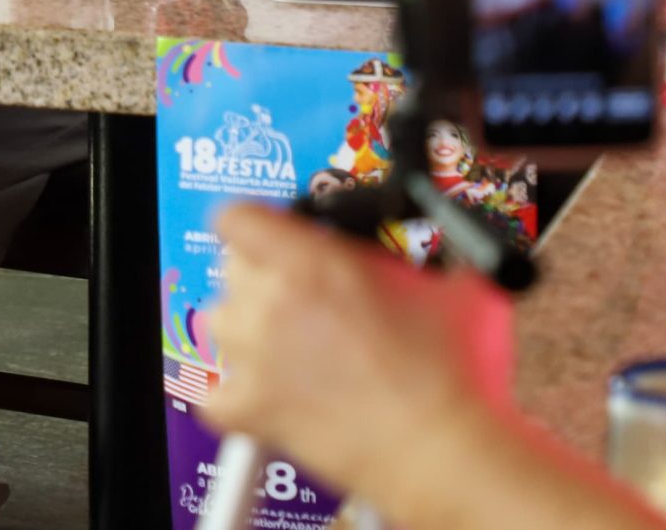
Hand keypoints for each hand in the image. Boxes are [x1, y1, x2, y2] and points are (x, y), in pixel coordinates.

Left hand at [197, 204, 512, 492]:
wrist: (441, 448)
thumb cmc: (449, 367)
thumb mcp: (436, 282)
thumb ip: (391, 256)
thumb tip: (385, 252)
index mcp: (307, 262)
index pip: (237, 218)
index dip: (254, 224)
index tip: (271, 236)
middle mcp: (269, 302)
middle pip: (233, 268)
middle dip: (262, 277)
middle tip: (302, 299)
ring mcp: (254, 357)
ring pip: (221, 323)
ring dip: (249, 330)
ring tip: (295, 349)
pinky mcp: (252, 409)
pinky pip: (216, 394)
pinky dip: (237, 395)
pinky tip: (272, 395)